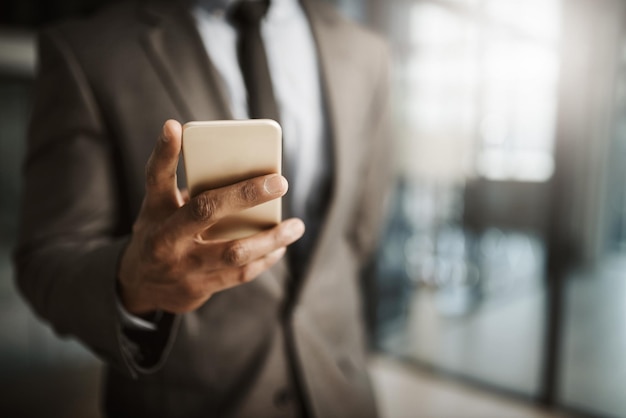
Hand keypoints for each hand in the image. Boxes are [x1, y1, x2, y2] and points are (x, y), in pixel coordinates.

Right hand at [117, 120, 304, 314]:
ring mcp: (182, 266)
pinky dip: (265, 259)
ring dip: (270, 238)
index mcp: (154, 210)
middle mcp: (164, 238)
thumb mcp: (161, 209)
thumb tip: (239, 169)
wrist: (140, 285)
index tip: (175, 127)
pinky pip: (239, 274)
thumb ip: (191, 190)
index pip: (156, 177)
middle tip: (280, 181)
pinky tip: (281, 247)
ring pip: (233, 251)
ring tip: (296, 226)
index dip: (164, 151)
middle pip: (205, 210)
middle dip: (245, 194)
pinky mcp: (198, 288)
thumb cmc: (161, 232)